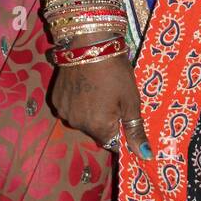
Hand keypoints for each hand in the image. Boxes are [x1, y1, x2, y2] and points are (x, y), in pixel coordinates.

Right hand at [51, 43, 151, 159]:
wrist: (89, 44)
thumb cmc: (115, 72)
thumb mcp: (131, 100)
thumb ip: (135, 130)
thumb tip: (145, 156)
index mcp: (98, 127)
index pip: (112, 142)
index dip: (120, 129)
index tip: (122, 112)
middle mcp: (77, 124)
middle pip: (96, 131)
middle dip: (105, 120)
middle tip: (112, 96)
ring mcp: (64, 112)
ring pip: (82, 120)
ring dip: (90, 111)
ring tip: (97, 88)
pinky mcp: (55, 99)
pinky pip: (69, 109)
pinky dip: (77, 102)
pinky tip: (84, 85)